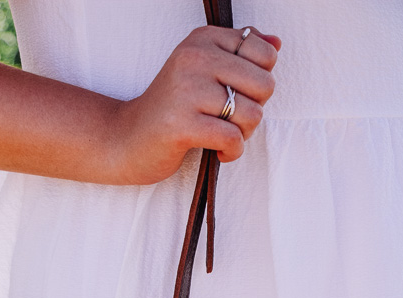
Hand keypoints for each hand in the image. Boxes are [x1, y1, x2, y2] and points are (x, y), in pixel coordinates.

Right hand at [113, 26, 281, 184]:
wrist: (126, 139)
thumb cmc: (171, 110)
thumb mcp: (203, 72)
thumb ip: (239, 54)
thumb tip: (277, 43)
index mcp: (202, 40)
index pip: (264, 53)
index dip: (260, 82)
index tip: (237, 96)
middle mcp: (194, 59)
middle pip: (264, 84)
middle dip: (255, 110)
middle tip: (231, 121)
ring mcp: (186, 91)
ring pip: (251, 113)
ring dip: (244, 134)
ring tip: (223, 137)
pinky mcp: (181, 125)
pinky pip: (232, 138)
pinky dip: (232, 151)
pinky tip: (218, 152)